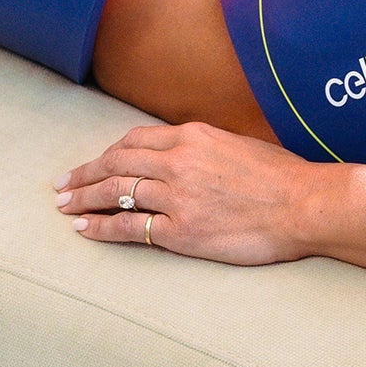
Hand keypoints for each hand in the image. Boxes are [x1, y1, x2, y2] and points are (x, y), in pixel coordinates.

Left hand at [54, 122, 316, 264]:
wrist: (304, 204)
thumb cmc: (281, 177)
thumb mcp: (239, 145)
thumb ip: (205, 149)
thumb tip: (187, 156)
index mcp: (193, 136)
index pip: (134, 140)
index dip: (107, 153)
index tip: (93, 164)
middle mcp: (179, 161)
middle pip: (115, 163)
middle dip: (83, 175)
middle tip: (61, 185)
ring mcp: (177, 196)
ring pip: (115, 191)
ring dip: (83, 199)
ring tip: (63, 206)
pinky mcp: (182, 230)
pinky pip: (129, 226)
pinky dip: (101, 226)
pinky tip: (84, 228)